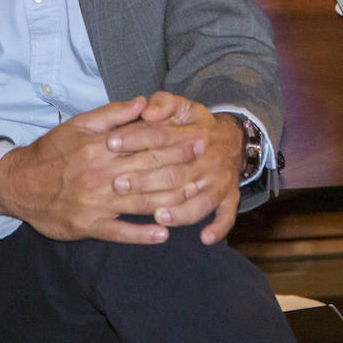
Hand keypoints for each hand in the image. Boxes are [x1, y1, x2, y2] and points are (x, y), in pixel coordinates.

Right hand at [0, 96, 203, 245]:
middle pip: (149, 170)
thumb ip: (113, 114)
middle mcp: (101, 174)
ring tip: (196, 196)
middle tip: (208, 162)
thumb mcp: (78, 124)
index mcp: (100, 147)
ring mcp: (96, 202)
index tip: (198, 136)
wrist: (18, 184)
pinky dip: (142, 234)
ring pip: (140, 201)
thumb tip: (143, 102)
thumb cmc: (52, 151)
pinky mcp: (88, 225)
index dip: (174, 140)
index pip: (144, 142)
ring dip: (171, 199)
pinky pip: (120, 232)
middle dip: (181, 166)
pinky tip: (163, 234)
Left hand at [105, 91, 244, 243]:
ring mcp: (221, 180)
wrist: (232, 141)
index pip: (162, 136)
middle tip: (117, 184)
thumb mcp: (182, 107)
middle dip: (146, 180)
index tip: (110, 142)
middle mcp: (210, 158)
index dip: (135, 137)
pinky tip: (205, 238)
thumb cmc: (196, 126)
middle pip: (176, 172)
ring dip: (180, 211)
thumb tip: (146, 110)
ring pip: (201, 199)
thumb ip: (163, 104)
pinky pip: (227, 215)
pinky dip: (218, 227)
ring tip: (156, 215)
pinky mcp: (230, 197)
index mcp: (196, 132)